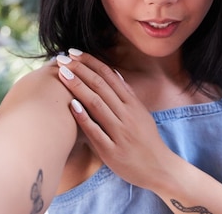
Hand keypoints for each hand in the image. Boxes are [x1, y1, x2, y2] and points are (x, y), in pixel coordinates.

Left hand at [55, 50, 173, 189]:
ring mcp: (120, 133)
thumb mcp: (141, 113)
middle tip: (62, 59)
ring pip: (97, 105)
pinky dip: (84, 117)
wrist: (160, 169)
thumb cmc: (146, 140)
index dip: (90, 62)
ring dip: (78, 87)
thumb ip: (127, 94)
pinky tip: (71, 105)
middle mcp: (127, 115)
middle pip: (100, 87)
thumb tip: (113, 73)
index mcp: (132, 104)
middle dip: (80, 70)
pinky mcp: (112, 151)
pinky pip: (96, 132)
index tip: (73, 53)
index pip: (109, 76)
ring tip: (62, 74)